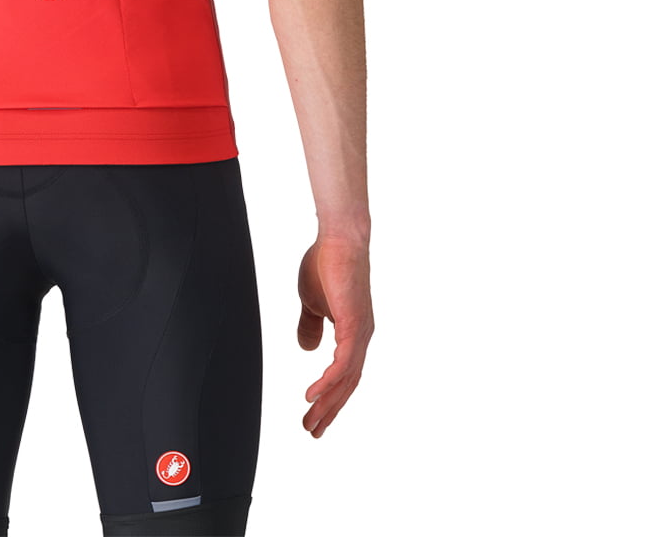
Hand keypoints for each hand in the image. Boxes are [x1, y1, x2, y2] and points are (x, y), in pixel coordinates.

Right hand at [297, 237, 372, 436]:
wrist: (339, 238)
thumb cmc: (326, 262)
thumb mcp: (311, 300)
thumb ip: (310, 325)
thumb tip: (307, 349)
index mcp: (353, 332)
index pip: (345, 374)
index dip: (330, 396)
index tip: (314, 414)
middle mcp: (361, 337)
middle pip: (348, 384)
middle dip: (329, 409)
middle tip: (312, 430)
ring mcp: (361, 333)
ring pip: (346, 380)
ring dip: (328, 403)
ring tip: (311, 421)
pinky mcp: (354, 325)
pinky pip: (343, 364)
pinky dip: (328, 383)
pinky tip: (313, 395)